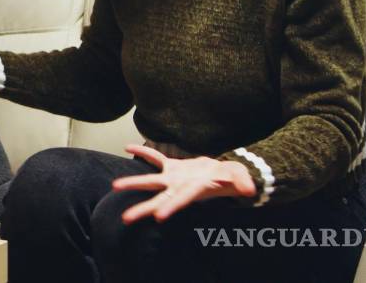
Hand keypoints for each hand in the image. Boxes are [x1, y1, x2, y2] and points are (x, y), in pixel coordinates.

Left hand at [112, 144, 256, 223]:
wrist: (224, 173)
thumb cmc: (232, 178)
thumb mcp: (239, 178)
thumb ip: (242, 182)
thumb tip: (250, 189)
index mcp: (193, 191)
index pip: (180, 201)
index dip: (170, 208)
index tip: (158, 217)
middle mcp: (179, 187)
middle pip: (158, 199)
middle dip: (142, 208)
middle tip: (125, 218)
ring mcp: (174, 177)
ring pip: (151, 180)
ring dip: (134, 183)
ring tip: (115, 186)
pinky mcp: (173, 166)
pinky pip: (155, 158)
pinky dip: (143, 152)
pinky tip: (127, 147)